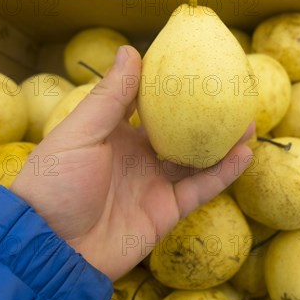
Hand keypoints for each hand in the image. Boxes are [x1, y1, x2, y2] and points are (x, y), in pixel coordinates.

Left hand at [10, 46, 254, 279]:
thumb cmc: (56, 183)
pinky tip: (244, 154)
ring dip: (221, 142)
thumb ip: (110, 97)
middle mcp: (138, 156)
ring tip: (247, 121)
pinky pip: (201, 189)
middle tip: (230, 94)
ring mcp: (155, 184)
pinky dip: (224, 173)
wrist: (52, 248)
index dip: (168, 85)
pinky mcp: (167, 211)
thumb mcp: (81, 133)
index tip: (192, 63)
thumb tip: (131, 51)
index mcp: (114, 133)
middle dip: (203, 115)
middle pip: (179, 130)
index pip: (146, 103)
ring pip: (196, 159)